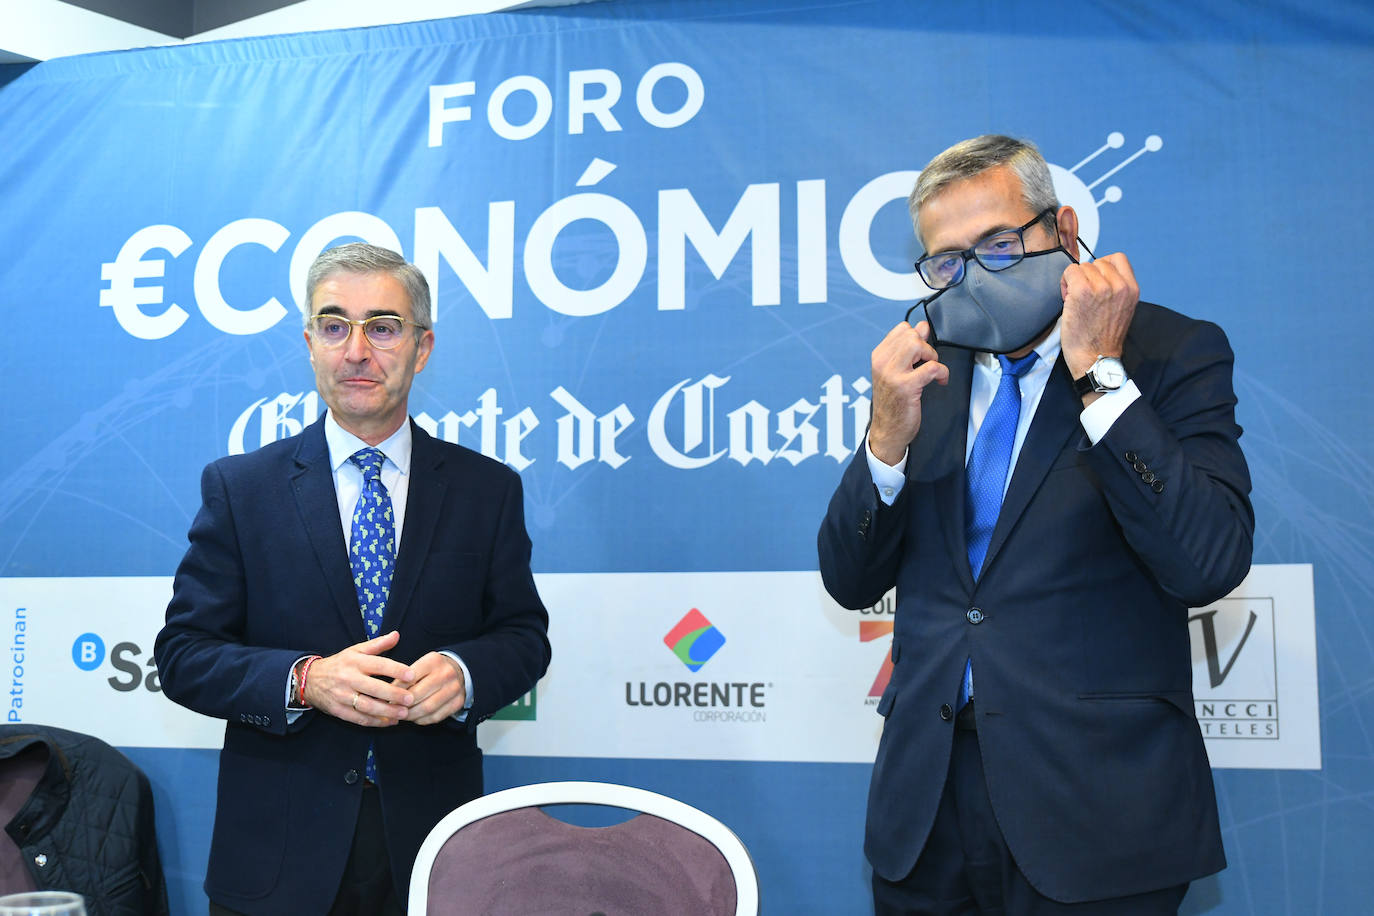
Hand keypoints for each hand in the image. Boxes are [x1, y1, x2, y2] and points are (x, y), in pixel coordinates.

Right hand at [303, 630, 414, 726]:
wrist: (309, 679)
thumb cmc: (339, 664)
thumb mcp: (355, 650)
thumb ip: (377, 644)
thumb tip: (397, 635)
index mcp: (355, 661)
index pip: (378, 664)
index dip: (396, 670)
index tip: (411, 675)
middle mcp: (348, 678)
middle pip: (374, 688)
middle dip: (394, 695)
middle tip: (411, 699)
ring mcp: (342, 696)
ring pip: (367, 706)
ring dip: (387, 712)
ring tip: (404, 713)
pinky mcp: (338, 710)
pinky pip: (359, 718)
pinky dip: (375, 722)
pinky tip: (390, 722)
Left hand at [393, 652, 467, 724]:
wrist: (460, 670)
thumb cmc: (433, 669)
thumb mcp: (421, 664)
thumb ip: (405, 676)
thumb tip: (387, 694)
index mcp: (433, 661)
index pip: (409, 678)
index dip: (396, 690)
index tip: (387, 697)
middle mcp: (445, 674)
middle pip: (417, 695)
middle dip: (402, 705)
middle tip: (392, 709)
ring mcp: (454, 689)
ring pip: (427, 708)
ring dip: (411, 715)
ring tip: (402, 715)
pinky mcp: (458, 702)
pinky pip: (436, 716)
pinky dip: (422, 720)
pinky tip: (415, 718)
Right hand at [867, 320, 948, 465]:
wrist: (887, 430)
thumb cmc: (893, 402)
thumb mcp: (896, 371)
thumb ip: (908, 349)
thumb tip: (922, 327)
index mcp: (879, 356)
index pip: (902, 329)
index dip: (918, 338)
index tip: (921, 354)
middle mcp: (883, 363)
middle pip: (911, 334)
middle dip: (926, 347)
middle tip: (927, 363)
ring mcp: (893, 374)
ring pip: (917, 345)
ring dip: (932, 356)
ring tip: (932, 370)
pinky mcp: (906, 387)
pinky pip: (932, 367)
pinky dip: (942, 373)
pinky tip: (941, 381)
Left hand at [1059, 251, 1138, 379]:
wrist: (1095, 358)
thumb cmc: (1104, 338)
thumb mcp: (1122, 308)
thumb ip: (1116, 288)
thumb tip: (1097, 273)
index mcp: (1132, 288)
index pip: (1118, 258)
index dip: (1103, 267)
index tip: (1096, 283)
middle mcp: (1119, 285)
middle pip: (1098, 262)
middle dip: (1088, 276)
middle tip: (1083, 296)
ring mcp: (1101, 287)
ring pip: (1083, 266)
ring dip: (1075, 280)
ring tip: (1075, 299)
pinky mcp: (1082, 291)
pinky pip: (1069, 271)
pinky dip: (1065, 282)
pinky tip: (1067, 298)